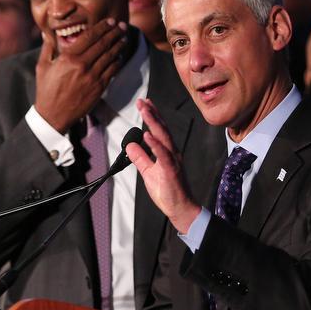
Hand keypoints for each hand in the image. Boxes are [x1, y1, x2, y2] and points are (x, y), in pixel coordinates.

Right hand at [34, 18, 128, 132]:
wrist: (53, 115)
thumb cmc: (46, 90)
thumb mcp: (42, 66)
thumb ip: (47, 48)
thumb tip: (47, 34)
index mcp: (68, 57)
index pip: (89, 36)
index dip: (102, 27)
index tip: (110, 21)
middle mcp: (82, 65)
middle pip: (103, 44)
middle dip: (114, 32)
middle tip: (122, 25)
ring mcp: (92, 76)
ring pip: (110, 56)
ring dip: (119, 45)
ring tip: (124, 37)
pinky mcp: (99, 87)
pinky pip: (112, 71)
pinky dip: (118, 61)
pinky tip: (120, 56)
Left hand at [126, 98, 200, 232]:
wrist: (180, 209)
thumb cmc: (168, 191)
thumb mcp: (148, 173)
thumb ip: (140, 158)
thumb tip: (130, 146)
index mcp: (167, 153)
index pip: (159, 131)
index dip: (152, 116)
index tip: (145, 103)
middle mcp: (172, 153)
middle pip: (161, 129)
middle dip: (151, 114)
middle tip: (142, 101)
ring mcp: (173, 161)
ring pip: (163, 138)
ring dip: (153, 123)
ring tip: (145, 110)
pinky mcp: (171, 171)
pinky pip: (162, 156)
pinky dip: (154, 144)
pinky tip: (147, 135)